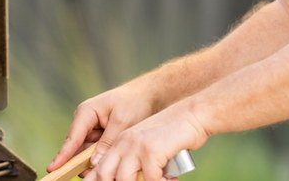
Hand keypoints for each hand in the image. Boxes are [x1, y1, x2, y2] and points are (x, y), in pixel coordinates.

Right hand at [48, 81, 158, 173]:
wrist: (149, 95)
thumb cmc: (135, 102)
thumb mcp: (122, 121)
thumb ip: (107, 142)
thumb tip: (94, 162)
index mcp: (86, 112)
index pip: (72, 138)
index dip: (63, 155)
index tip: (53, 168)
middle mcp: (85, 122)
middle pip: (77, 149)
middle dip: (81, 163)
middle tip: (91, 176)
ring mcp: (92, 130)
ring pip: (87, 154)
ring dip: (94, 162)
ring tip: (105, 168)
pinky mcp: (101, 137)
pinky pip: (97, 153)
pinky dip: (102, 159)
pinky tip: (111, 163)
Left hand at [83, 101, 208, 180]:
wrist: (193, 115)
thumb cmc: (174, 134)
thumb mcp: (148, 146)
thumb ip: (134, 162)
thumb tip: (125, 177)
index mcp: (120, 142)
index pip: (99, 168)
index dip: (95, 180)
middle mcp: (124, 143)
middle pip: (103, 176)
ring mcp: (136, 146)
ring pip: (123, 180)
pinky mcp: (151, 150)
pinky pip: (149, 180)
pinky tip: (170, 180)